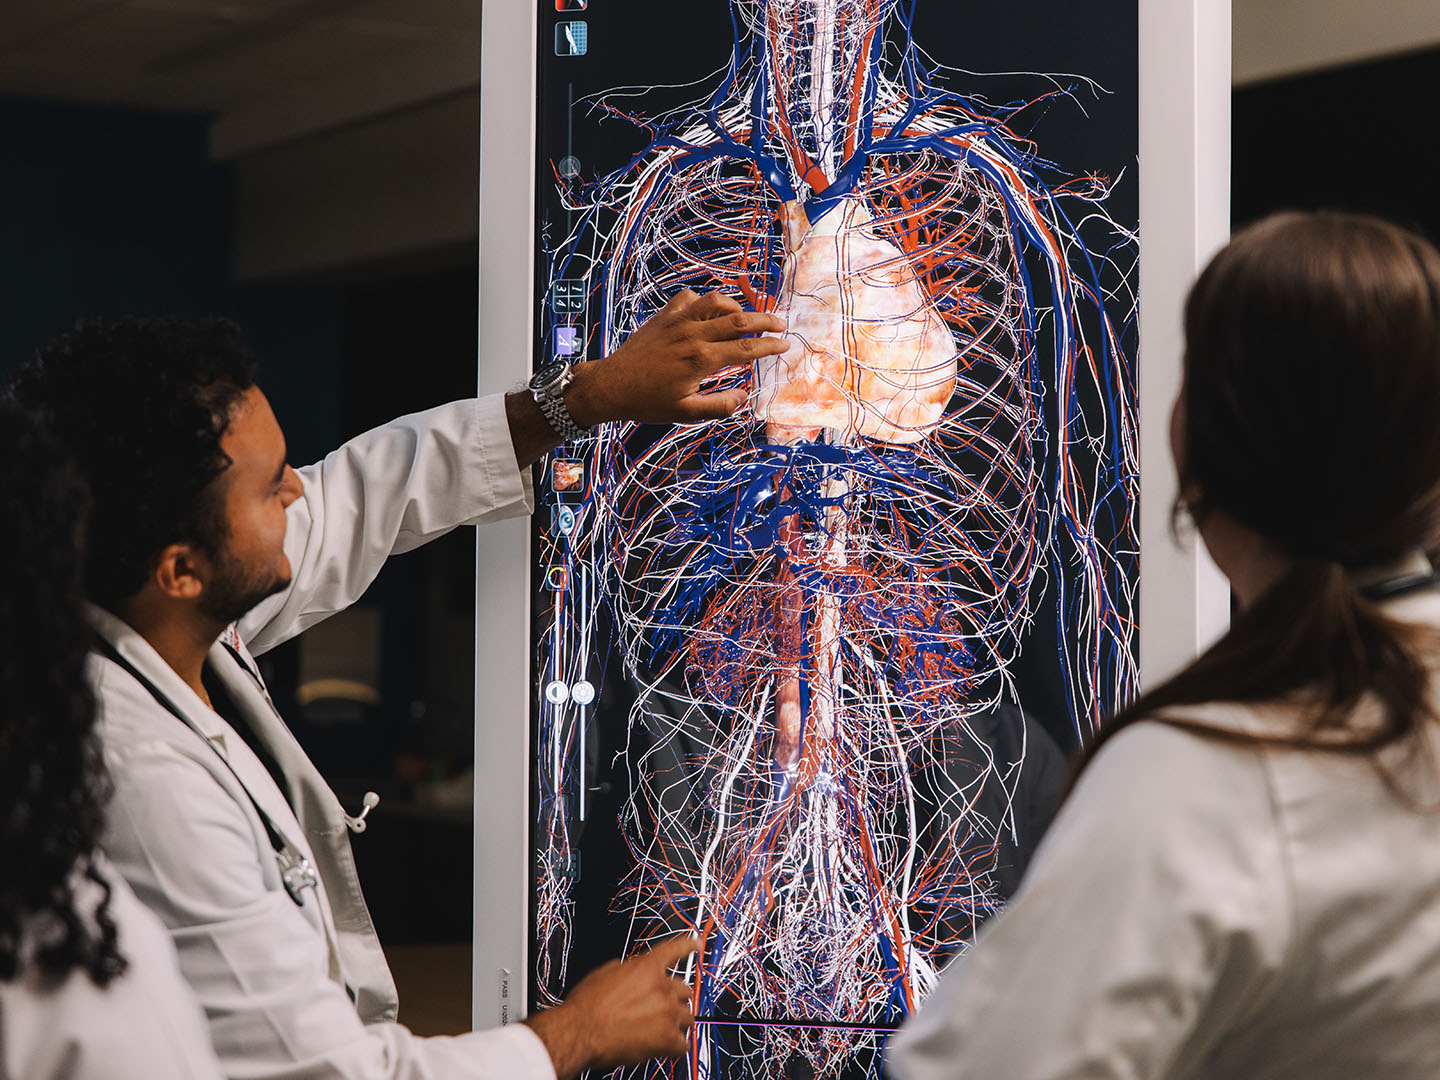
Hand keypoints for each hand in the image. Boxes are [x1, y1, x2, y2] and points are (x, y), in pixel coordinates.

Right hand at [523, 934, 698, 1079]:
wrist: (580, 1032)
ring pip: (688, 1017)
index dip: (687, 945)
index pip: (674, 950)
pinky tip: (663, 1047)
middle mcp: (662, 987)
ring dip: (676, 1022)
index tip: (696, 944)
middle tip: (660, 1008)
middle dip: (674, 998)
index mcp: (647, 967)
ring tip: (659, 1030)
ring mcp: (668, 1013)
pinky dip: (675, 1046)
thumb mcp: (606, 972)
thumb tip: (635, 973)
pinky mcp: (668, 1039)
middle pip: (685, 990)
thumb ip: (630, 970)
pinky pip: (683, 1044)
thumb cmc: (587, 1005)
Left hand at [564, 290, 787, 426]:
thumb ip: (719, 406)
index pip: (747, 348)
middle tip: (780, 325)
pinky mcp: (663, 317)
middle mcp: (693, 334)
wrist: (611, 385)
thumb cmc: (648, 402)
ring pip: (716, 301)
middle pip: (739, 319)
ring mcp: (677, 321)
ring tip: (746, 317)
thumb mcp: (686, 413)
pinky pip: (689, 298)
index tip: (784, 346)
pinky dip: (703, 301)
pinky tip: (707, 312)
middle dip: (765, 320)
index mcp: (702, 359)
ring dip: (736, 306)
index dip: (770, 346)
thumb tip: (744, 397)